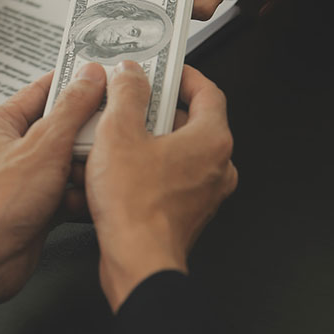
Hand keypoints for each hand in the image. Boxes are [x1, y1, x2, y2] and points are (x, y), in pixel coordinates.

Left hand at [0, 63, 106, 333]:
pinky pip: (68, 190)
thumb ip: (72, 108)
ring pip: (69, 161)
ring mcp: (25, 178)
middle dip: (86, 134)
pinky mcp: (38, 204)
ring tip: (93, 171)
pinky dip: (80, 194)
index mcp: (3, 124)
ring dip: (85, 168)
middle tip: (108, 131)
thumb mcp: (45, 146)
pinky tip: (86, 199)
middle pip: (62, 126)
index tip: (103, 77)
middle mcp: (12, 149)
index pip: (43, 89)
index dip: (74, 82)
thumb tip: (90, 77)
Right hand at [85, 62, 237, 311]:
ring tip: (117, 134)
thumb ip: (126, 95)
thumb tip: (129, 74)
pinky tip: (117, 167)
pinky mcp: (188, 212)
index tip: (162, 70)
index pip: (208, 91)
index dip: (183, 75)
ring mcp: (205, 192)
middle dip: (158, 108)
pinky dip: (149, 166)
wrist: (137, 263)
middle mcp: (217, 166)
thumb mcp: (119, 134)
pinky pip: (171, 177)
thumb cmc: (135, 209)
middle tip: (131, 99)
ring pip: (179, 151)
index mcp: (212, 140)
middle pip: (191, 121)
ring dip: (150, 139)